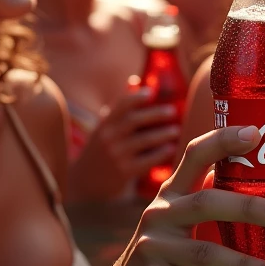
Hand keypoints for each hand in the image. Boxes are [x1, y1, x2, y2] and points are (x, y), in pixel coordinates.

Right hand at [68, 78, 181, 201]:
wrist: (88, 184)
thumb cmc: (103, 149)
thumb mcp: (106, 127)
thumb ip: (120, 106)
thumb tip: (135, 80)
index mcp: (105, 124)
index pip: (120, 105)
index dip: (136, 96)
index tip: (150, 92)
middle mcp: (108, 138)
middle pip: (135, 120)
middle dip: (155, 113)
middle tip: (172, 110)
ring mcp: (116, 155)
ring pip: (144, 140)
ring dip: (163, 134)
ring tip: (175, 130)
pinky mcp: (125, 172)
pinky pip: (148, 160)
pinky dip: (160, 153)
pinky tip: (170, 148)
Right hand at [96, 125, 264, 265]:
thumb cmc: (180, 253)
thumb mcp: (201, 226)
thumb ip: (242, 210)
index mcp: (175, 191)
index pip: (196, 153)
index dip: (224, 140)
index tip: (257, 133)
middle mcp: (162, 212)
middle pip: (207, 201)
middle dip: (249, 207)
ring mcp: (154, 248)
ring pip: (206, 253)